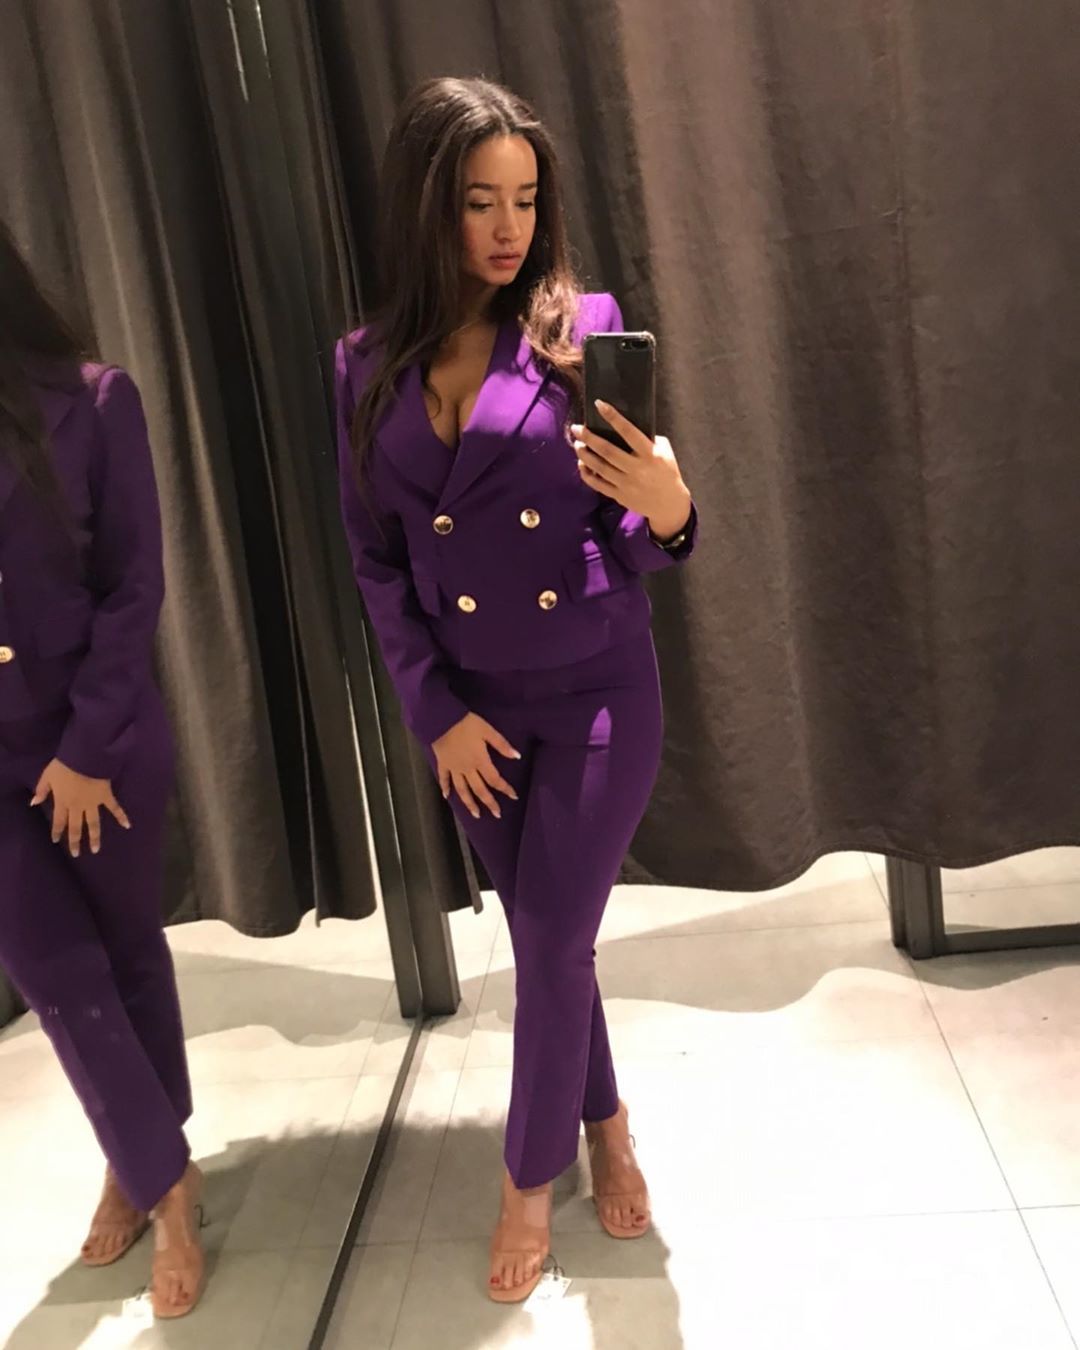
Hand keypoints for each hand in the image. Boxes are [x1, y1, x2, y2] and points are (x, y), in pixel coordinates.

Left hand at [30, 758, 130, 856]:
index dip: (57, 832)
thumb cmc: (64, 765)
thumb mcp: (48, 775)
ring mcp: (93, 803)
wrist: (85, 758)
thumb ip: (42, 790)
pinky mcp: (106, 796)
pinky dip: (121, 816)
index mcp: (63, 802)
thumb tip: (34, 803)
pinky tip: (127, 825)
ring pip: (93, 823)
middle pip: (76, 827)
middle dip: (75, 841)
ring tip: (96, 850)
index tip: (56, 841)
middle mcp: (77, 807)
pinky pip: (114, 808)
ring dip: (95, 837)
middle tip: (76, 854)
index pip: (58, 821)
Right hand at [433, 713, 520, 819]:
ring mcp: (454, 768)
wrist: (441, 719)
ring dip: (469, 803)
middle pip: (479, 790)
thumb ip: (502, 745)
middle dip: (489, 803)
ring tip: (476, 814)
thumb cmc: (467, 724)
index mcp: (480, 761)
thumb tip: (517, 756)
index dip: (505, 789)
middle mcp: (467, 769)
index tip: (514, 796)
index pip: (495, 779)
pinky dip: (445, 788)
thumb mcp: (488, 730)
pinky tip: (446, 797)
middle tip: (497, 814)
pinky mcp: (443, 764)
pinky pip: (444, 779)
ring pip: (462, 790)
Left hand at [571, 401, 691, 541]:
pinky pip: (598, 484)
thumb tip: (625, 427)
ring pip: (599, 467)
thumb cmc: (667, 472)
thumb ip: (648, 439)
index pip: (628, 431)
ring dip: (585, 454)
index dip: (613, 417)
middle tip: (576, 428)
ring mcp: (626, 484)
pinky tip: (581, 464)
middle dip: (589, 437)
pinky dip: (587, 474)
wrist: (669, 504)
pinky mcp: (619, 496)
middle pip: (607, 450)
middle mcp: (636, 469)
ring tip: (577, 444)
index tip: (599, 405)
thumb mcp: (665, 452)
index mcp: (650, 454)